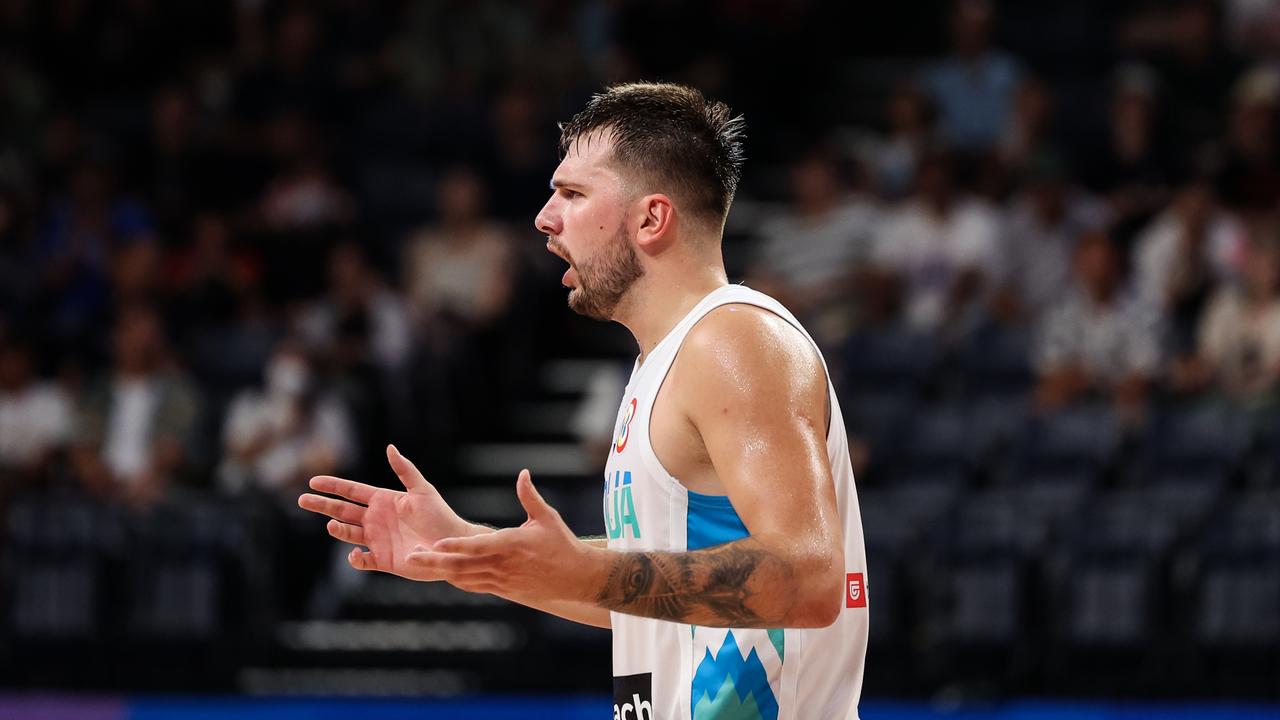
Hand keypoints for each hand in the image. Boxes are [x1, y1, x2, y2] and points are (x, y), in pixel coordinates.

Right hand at [298, 444, 480, 579]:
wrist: (452, 545)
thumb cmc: (440, 515)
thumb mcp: (422, 490)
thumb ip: (405, 470)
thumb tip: (390, 447)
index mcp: (383, 501)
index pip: (352, 491)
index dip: (333, 486)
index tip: (313, 481)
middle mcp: (376, 520)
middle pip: (342, 511)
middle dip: (322, 505)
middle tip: (302, 500)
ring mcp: (377, 540)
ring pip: (349, 534)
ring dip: (338, 530)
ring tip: (332, 525)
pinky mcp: (383, 560)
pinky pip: (362, 560)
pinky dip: (355, 559)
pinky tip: (355, 554)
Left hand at [406, 469, 603, 604]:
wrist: (575, 578)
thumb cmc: (562, 544)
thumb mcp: (547, 517)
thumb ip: (530, 496)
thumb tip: (523, 473)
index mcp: (510, 545)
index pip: (477, 546)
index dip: (455, 545)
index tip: (435, 542)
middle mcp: (502, 565)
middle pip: (462, 565)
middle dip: (435, 561)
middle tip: (411, 556)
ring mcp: (501, 580)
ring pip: (464, 578)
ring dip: (440, 571)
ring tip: (418, 565)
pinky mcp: (503, 590)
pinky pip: (474, 585)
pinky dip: (456, 580)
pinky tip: (442, 574)